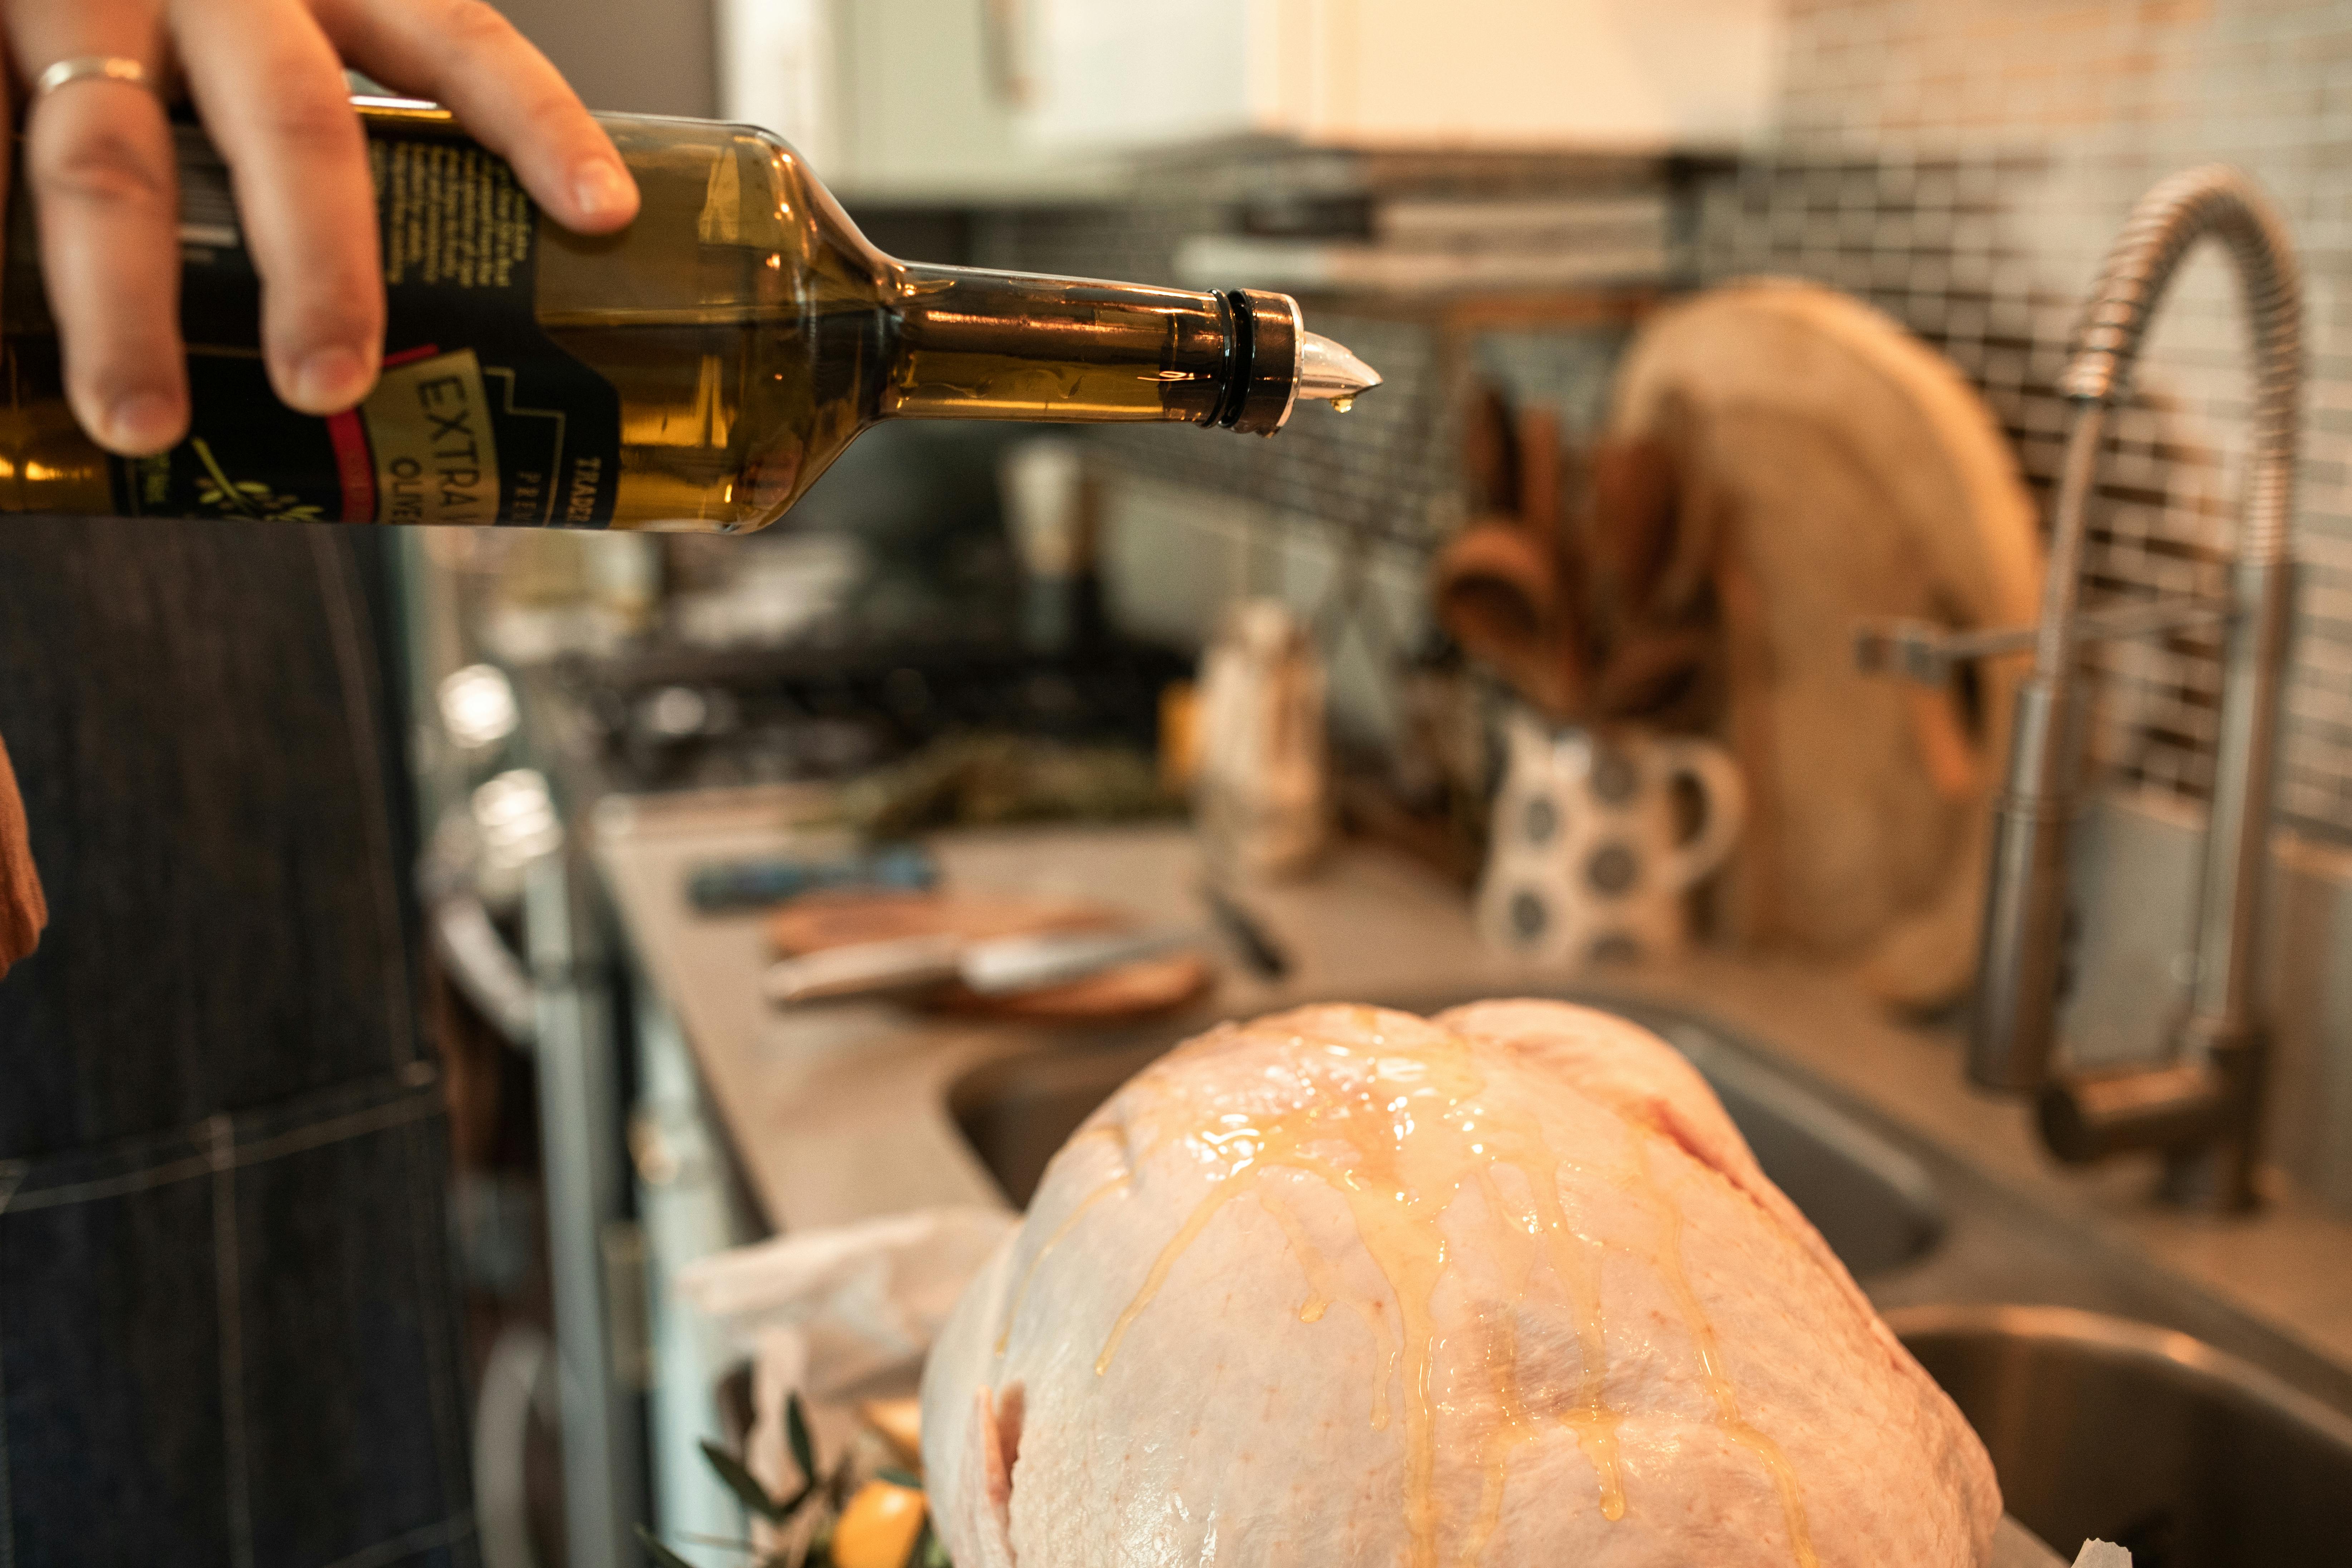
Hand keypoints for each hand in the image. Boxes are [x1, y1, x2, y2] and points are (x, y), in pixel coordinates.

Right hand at [1, 0, 641, 456]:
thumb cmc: (181, 11)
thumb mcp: (276, 28)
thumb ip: (322, 133)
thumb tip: (431, 306)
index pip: (458, 44)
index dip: (537, 123)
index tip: (604, 213)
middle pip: (292, 124)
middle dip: (318, 263)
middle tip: (331, 384)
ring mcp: (84, 2)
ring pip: (108, 161)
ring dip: (124, 307)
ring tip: (142, 423)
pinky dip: (1, 256)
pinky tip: (9, 348)